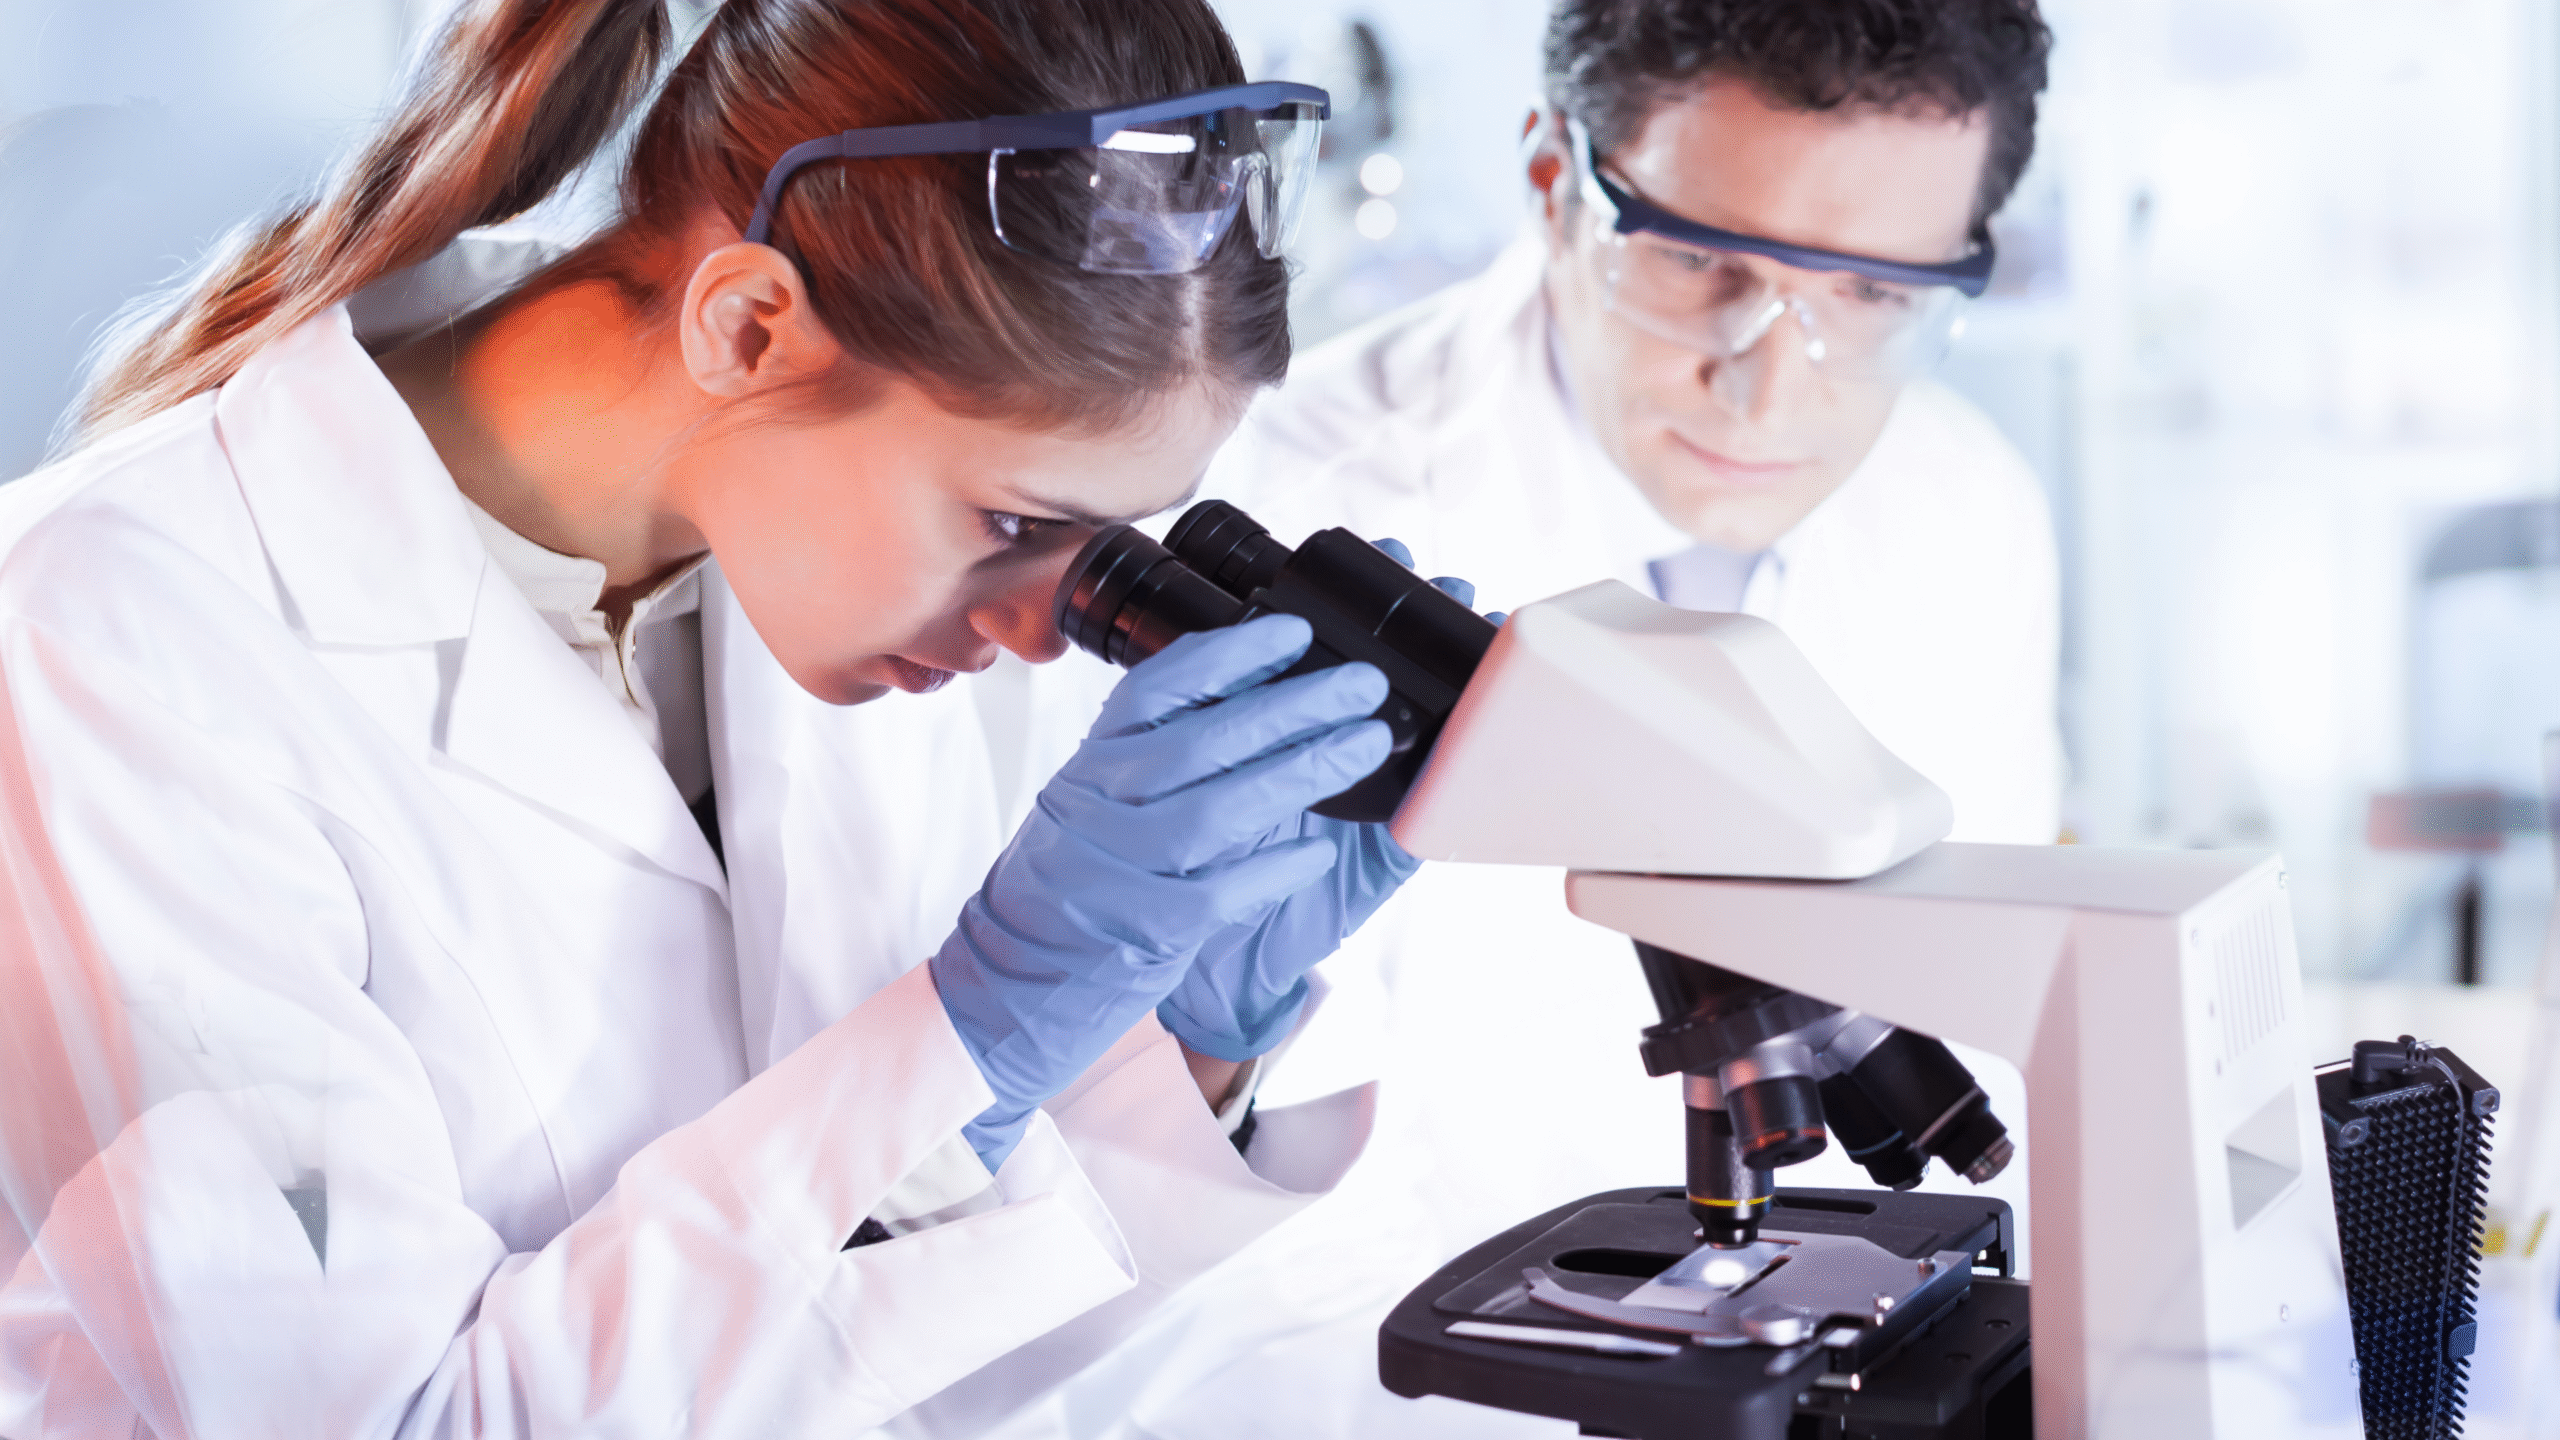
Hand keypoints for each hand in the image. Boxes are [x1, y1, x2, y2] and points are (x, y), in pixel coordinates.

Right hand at [930, 615, 1393, 1170]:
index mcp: (1097, 759)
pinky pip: (1223, 891)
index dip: (1231, 652)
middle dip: (1296, 704)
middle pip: (1207, 738)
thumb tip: (1257, 688)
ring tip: (1369, 744)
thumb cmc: (1079, 878)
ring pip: (1221, 808)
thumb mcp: (1102, 797)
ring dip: (1303, 771)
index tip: (1296, 631)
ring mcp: (1122, 865)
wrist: (1015, 977)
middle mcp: (1102, 801)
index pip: (1161, 685)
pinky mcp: (1146, 928)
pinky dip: (1275, 868)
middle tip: (1365, 684)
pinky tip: (1319, 851)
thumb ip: (1162, 749)